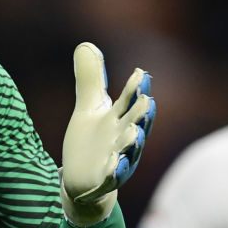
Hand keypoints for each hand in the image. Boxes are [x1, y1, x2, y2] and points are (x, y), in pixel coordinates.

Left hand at [60, 42, 154, 225]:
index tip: (141, 74)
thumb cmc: (89, 144)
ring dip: (132, 142)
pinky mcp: (105, 180)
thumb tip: (86, 45)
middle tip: (147, 101)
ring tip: (134, 132)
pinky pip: (112, 176)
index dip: (135, 89)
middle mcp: (123, 139)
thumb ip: (90, 80)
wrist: (80, 182)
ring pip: (128, 151)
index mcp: (119, 120)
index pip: (129, 101)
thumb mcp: (88, 109)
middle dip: (141, 115)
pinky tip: (115, 163)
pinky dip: (115, 170)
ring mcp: (117, 160)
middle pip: (135, 124)